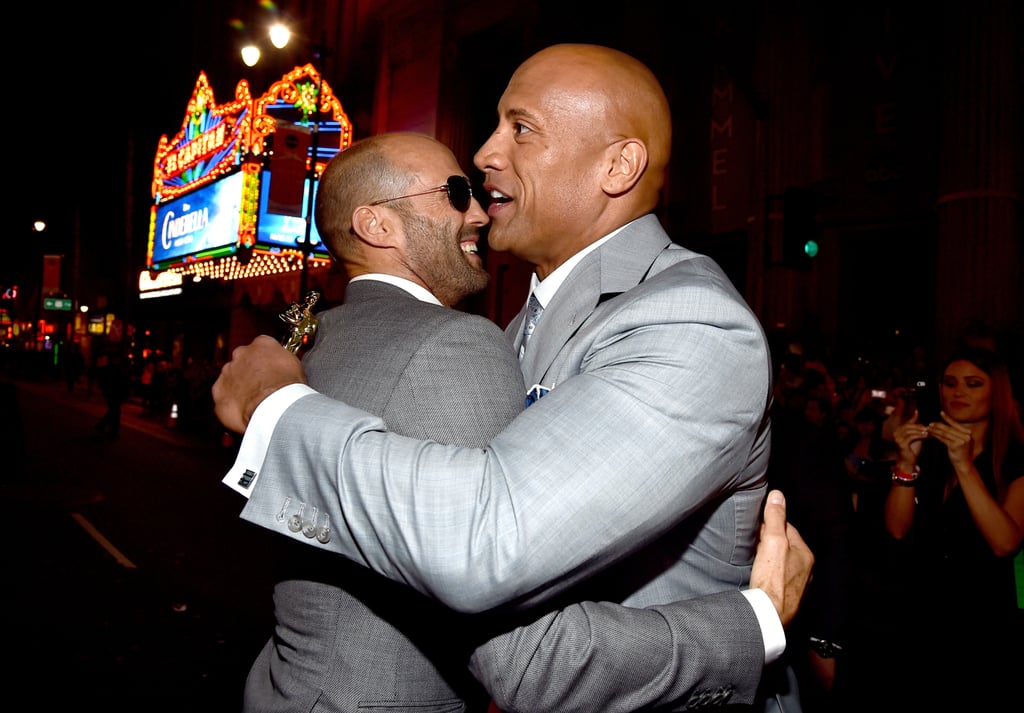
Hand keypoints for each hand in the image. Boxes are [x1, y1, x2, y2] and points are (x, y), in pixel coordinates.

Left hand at [212, 335, 306, 432]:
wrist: (274, 406)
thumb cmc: (287, 387)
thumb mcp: (295, 365)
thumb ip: (282, 360)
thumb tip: (282, 366)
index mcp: (261, 344)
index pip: (260, 347)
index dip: (265, 360)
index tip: (270, 369)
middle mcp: (241, 354)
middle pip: (242, 360)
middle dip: (249, 372)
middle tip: (261, 386)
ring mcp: (227, 373)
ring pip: (230, 378)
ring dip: (238, 388)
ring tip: (253, 401)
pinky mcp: (218, 392)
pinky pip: (223, 398)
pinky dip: (230, 404)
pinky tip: (242, 411)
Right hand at [751, 490, 813, 627]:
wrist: (769, 614)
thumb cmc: (772, 579)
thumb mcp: (772, 541)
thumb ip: (774, 518)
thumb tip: (777, 495)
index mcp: (805, 554)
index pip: (788, 529)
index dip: (770, 525)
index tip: (757, 526)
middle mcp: (806, 570)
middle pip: (785, 546)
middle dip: (770, 542)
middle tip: (753, 542)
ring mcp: (797, 585)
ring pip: (782, 562)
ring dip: (769, 558)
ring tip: (754, 558)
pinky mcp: (787, 597)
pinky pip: (778, 578)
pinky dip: (769, 574)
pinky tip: (759, 576)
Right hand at [891, 409, 926, 466]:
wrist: (908, 460)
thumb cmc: (912, 448)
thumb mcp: (915, 437)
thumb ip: (917, 429)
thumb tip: (922, 422)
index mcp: (898, 430)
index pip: (907, 422)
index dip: (913, 418)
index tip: (917, 412)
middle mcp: (896, 433)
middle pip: (907, 426)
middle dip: (918, 426)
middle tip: (927, 427)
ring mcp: (897, 439)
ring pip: (909, 431)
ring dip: (919, 431)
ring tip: (927, 432)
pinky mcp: (901, 444)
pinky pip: (910, 437)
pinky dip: (918, 435)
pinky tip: (925, 436)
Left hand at [926, 411, 973, 469]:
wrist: (964, 464)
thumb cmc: (961, 453)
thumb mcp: (962, 441)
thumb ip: (957, 433)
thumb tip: (947, 424)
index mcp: (969, 433)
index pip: (956, 424)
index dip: (948, 418)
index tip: (941, 413)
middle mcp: (967, 436)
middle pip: (949, 428)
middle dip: (938, 425)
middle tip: (930, 423)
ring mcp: (962, 441)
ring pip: (945, 433)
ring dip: (935, 430)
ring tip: (928, 428)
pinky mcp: (956, 445)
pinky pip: (943, 439)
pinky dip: (936, 435)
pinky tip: (930, 434)